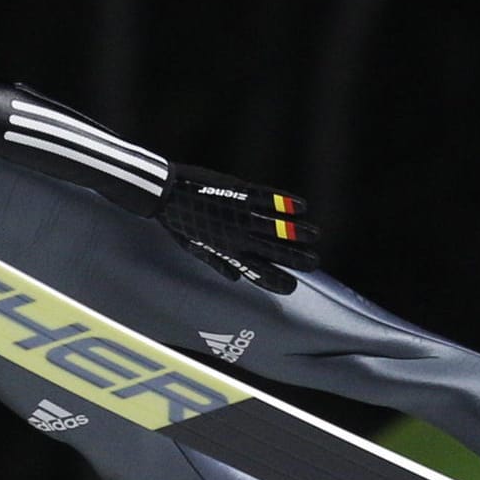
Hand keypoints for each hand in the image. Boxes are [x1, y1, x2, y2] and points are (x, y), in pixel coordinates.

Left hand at [155, 165, 318, 293]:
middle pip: (273, 251)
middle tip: (314, 262)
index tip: (292, 287)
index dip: (276, 281)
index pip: (257, 272)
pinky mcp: (239, 191)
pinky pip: (267, 199)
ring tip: (315, 235)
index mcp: (225, 251)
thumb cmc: (178, 221)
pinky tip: (303, 206)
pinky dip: (286, 203)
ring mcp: (239, 213)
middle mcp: (236, 235)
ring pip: (275, 227)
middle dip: (296, 259)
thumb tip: (236, 278)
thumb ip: (217, 262)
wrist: (164, 194)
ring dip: (298, 233)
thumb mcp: (194, 248)